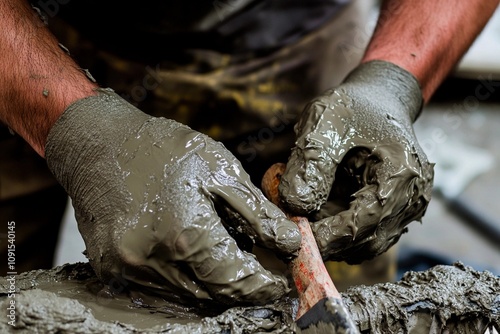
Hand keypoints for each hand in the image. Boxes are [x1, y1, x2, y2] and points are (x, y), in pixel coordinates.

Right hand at [45, 89, 300, 304]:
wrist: (100, 143)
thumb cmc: (162, 150)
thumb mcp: (220, 170)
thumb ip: (258, 215)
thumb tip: (291, 245)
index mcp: (186, 235)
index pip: (237, 282)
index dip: (263, 285)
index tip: (279, 281)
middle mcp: (153, 262)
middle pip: (213, 296)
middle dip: (241, 286)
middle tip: (256, 267)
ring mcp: (128, 269)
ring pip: (186, 298)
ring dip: (213, 285)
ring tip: (225, 256)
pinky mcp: (111, 270)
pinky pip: (158, 290)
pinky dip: (183, 279)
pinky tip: (191, 255)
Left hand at [280, 61, 433, 262]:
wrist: (378, 102)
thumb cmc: (352, 107)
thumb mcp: (324, 123)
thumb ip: (310, 164)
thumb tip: (293, 206)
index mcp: (401, 172)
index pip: (366, 221)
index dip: (330, 235)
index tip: (297, 236)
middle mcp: (412, 197)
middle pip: (368, 240)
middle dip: (327, 236)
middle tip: (294, 222)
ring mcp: (407, 208)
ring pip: (366, 243)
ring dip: (332, 234)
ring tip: (307, 206)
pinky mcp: (396, 213)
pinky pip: (367, 233)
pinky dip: (340, 228)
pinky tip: (321, 207)